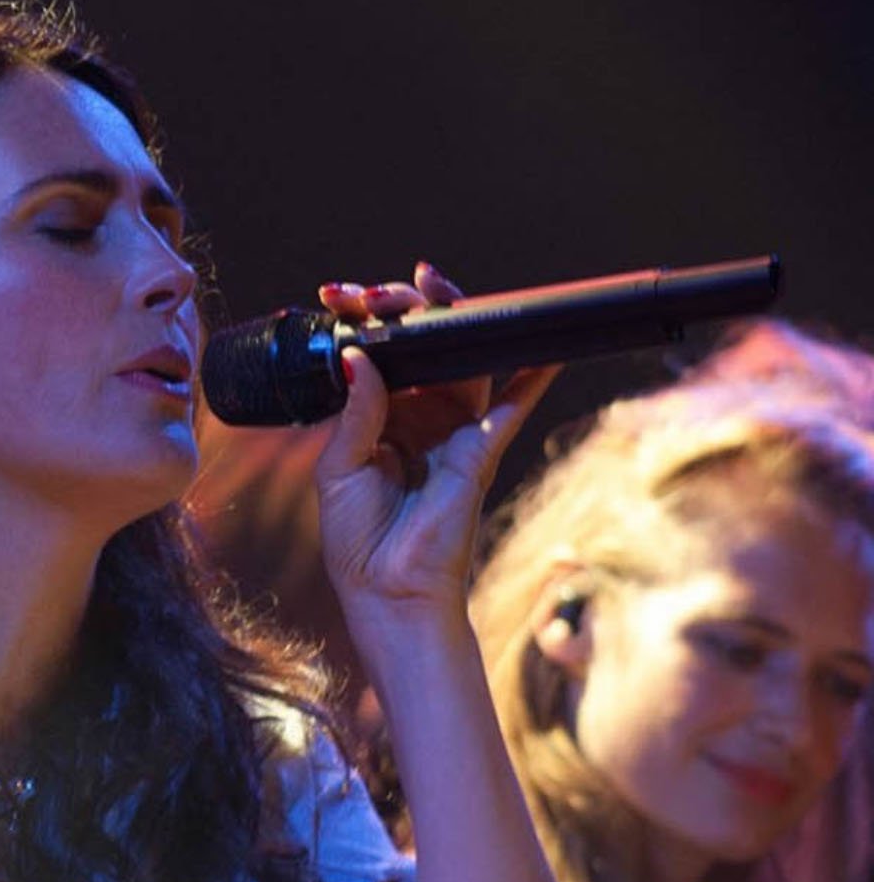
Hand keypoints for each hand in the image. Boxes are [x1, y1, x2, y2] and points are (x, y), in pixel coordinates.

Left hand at [311, 262, 558, 642]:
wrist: (388, 592)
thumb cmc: (358, 540)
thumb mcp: (340, 468)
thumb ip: (355, 411)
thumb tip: (359, 356)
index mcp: (381, 421)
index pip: (382, 360)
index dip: (367, 326)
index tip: (342, 297)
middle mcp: (420, 420)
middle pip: (425, 352)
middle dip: (407, 313)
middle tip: (382, 291)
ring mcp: (454, 432)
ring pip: (463, 365)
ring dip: (454, 324)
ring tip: (432, 289)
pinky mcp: (480, 451)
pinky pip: (511, 406)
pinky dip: (529, 376)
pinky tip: (540, 347)